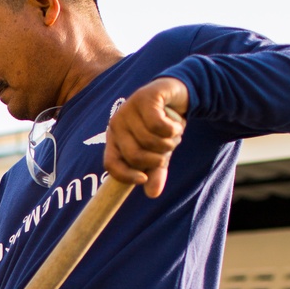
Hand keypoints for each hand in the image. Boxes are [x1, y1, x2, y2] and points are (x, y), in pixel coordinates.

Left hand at [104, 77, 188, 197]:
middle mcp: (118, 123)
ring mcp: (129, 109)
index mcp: (115, 138)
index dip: (126, 176)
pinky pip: (159, 125)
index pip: (111, 164)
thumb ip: (155, 171)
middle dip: (157, 158)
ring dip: (170, 141)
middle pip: (134, 156)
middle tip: (168, 148)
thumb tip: (152, 194)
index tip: (144, 179)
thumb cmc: (163, 125)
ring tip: (174, 133)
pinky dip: (174, 129)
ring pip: (150, 140)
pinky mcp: (146, 97)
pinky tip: (178, 124)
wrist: (178, 94)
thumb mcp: (159, 152)